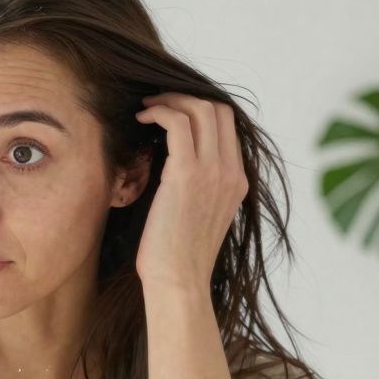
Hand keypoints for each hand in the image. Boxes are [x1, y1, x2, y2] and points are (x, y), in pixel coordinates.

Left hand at [134, 93, 248, 292]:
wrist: (178, 282)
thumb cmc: (177, 255)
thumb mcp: (198, 214)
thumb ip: (196, 186)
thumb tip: (171, 160)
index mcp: (237, 180)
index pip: (227, 124)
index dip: (199, 107)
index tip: (171, 111)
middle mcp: (230, 172)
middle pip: (218, 109)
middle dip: (184, 96)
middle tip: (156, 103)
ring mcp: (212, 172)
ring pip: (200, 109)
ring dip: (170, 100)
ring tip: (146, 109)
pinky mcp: (187, 175)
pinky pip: (178, 123)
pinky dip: (159, 112)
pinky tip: (142, 120)